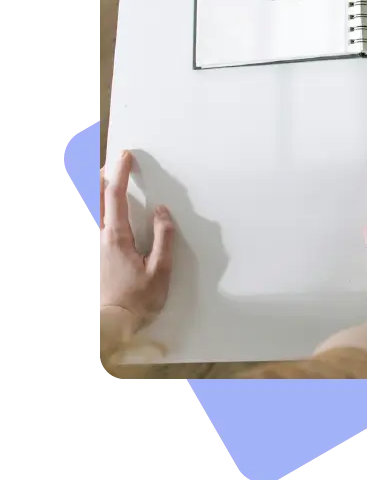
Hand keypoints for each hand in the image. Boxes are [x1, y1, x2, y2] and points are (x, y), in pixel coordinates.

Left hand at [98, 150, 175, 329]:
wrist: (117, 322)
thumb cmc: (140, 298)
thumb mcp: (160, 269)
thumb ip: (163, 237)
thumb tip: (161, 212)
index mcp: (117, 237)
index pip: (116, 197)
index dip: (121, 174)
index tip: (127, 156)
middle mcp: (103, 237)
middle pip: (95, 197)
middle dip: (103, 174)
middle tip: (116, 159)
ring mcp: (98, 244)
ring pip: (92, 207)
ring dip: (97, 187)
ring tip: (108, 174)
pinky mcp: (100, 252)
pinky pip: (95, 218)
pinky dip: (97, 203)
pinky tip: (104, 203)